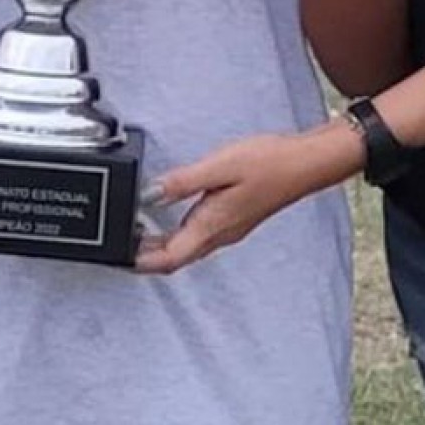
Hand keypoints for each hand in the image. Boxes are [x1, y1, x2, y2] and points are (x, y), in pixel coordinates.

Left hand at [135, 121, 363, 274]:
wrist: (304, 163)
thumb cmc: (268, 162)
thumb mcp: (219, 166)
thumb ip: (182, 182)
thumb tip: (149, 194)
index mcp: (212, 226)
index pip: (169, 258)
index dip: (140, 261)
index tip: (119, 256)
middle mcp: (220, 234)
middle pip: (175, 258)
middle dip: (145, 256)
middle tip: (120, 246)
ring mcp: (228, 229)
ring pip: (187, 248)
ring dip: (160, 246)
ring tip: (136, 232)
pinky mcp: (233, 218)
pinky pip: (198, 236)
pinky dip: (177, 233)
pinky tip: (170, 218)